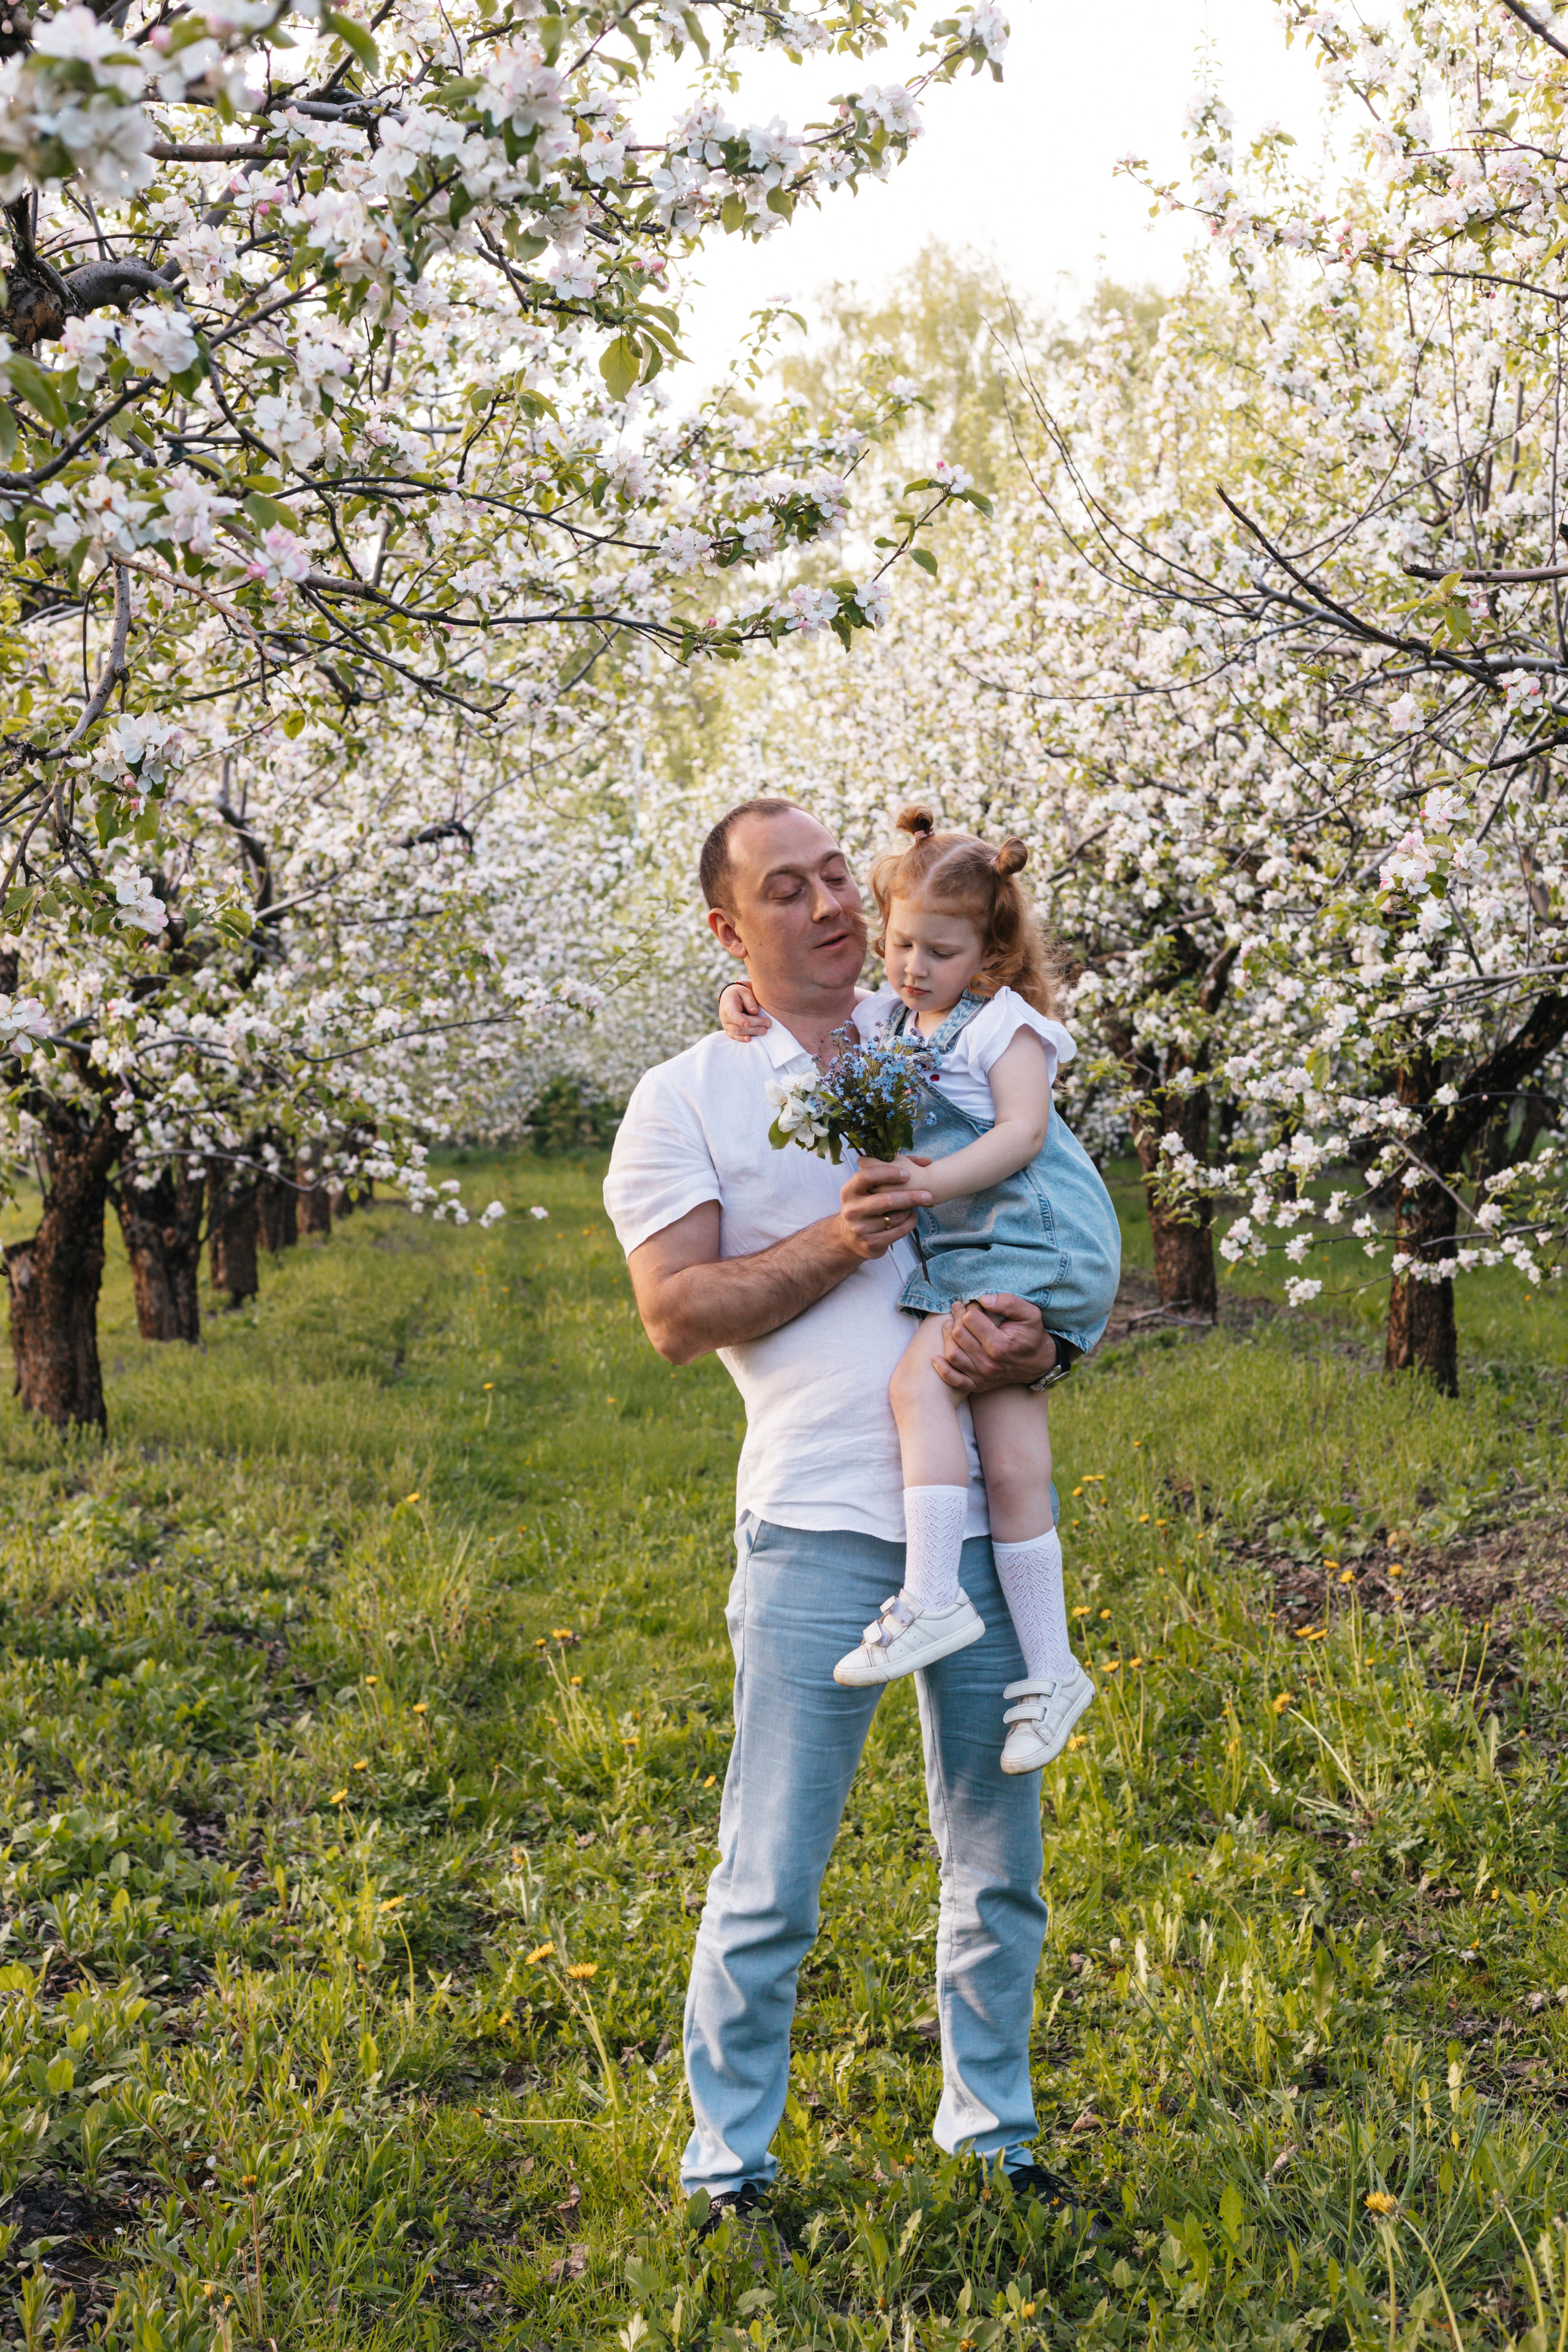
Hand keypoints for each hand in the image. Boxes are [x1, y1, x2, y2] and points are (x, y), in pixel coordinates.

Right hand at [718, 977, 770, 1040]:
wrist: (729, 998)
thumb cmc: (739, 994)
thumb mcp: (744, 992)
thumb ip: (749, 1000)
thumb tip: (755, 1011)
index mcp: (728, 1005)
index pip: (733, 1014)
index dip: (740, 1020)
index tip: (747, 1025)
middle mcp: (725, 1017)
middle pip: (738, 1024)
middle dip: (754, 1025)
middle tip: (768, 1024)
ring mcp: (726, 1025)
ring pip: (738, 1032)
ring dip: (751, 1032)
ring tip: (764, 1030)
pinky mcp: (729, 1030)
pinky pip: (735, 1036)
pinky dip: (742, 1039)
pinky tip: (750, 1039)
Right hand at [836, 1156, 932, 1260]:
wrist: (847, 1238)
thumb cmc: (865, 1204)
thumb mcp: (868, 1188)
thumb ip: (891, 1170)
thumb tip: (927, 1161)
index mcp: (849, 1191)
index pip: (867, 1176)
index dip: (889, 1173)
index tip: (908, 1175)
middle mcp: (851, 1210)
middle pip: (885, 1200)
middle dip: (910, 1196)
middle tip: (928, 1195)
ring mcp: (860, 1229)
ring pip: (895, 1218)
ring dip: (909, 1211)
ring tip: (915, 1206)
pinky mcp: (870, 1244)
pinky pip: (898, 1232)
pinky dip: (910, 1223)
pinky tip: (912, 1217)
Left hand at [934, 1294, 1056, 1394]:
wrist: (1039, 1364)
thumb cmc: (1032, 1335)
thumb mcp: (1030, 1314)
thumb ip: (1009, 1302)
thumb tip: (983, 1298)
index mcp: (1000, 1345)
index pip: (971, 1319)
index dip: (969, 1307)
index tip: (973, 1303)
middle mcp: (989, 1363)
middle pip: (959, 1334)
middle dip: (956, 1317)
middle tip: (959, 1309)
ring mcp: (982, 1376)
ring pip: (953, 1353)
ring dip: (947, 1336)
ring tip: (950, 1324)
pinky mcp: (978, 1385)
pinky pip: (954, 1379)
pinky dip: (942, 1369)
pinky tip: (935, 1357)